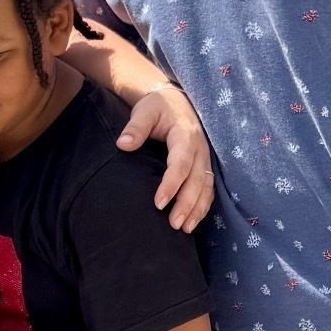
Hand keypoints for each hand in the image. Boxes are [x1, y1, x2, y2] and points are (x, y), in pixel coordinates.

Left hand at [117, 84, 213, 232]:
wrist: (176, 101)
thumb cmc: (158, 107)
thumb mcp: (145, 111)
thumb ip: (135, 127)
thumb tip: (123, 144)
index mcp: (185, 135)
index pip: (180, 163)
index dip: (171, 184)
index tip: (158, 203)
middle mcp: (199, 148)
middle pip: (196, 180)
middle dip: (187, 204)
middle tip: (174, 224)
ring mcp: (205, 158)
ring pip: (205, 187)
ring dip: (197, 209)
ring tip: (185, 229)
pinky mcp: (204, 166)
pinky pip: (208, 189)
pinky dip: (203, 206)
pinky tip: (193, 221)